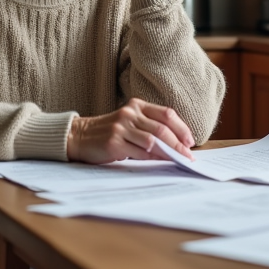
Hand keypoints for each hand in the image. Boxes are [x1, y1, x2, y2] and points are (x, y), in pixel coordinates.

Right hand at [67, 98, 194, 163]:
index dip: (182, 128)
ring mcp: (121, 127)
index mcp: (137, 105)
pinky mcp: (114, 142)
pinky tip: (160, 162)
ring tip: (179, 161)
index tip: (190, 142)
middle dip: (179, 144)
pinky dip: (154, 159)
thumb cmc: (109, 132)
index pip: (166, 114)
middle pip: (162, 129)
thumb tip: (176, 145)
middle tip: (188, 156)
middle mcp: (130, 113)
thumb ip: (149, 128)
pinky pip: (140, 152)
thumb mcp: (129, 122)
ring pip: (153, 141)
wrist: (78, 136)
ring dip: (169, 153)